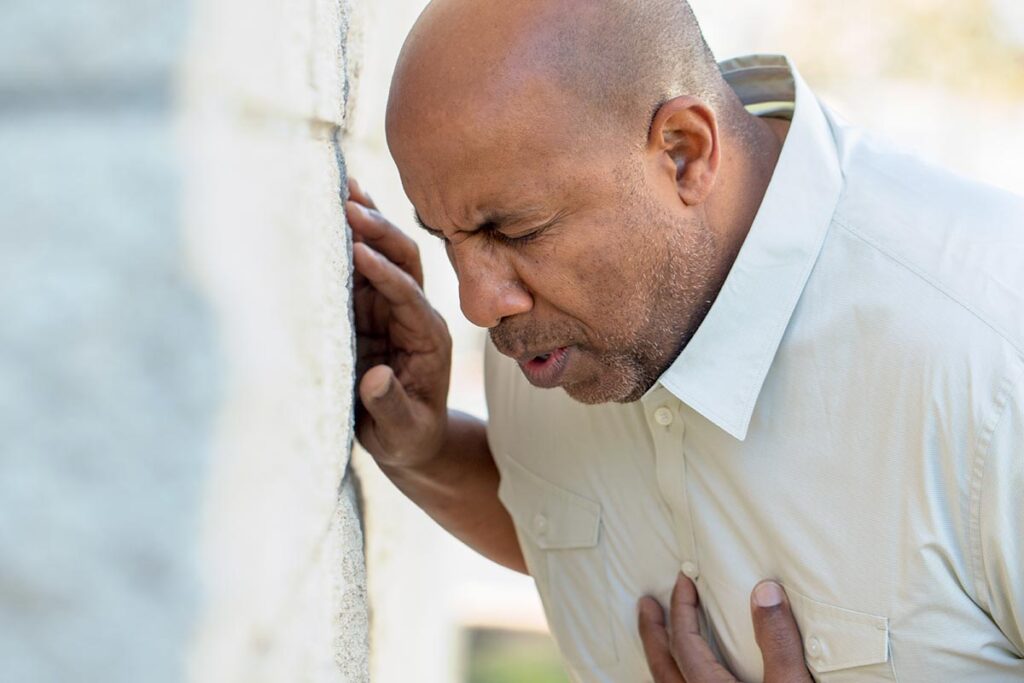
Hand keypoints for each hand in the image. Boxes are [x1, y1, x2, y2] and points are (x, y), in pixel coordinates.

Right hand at [347, 177, 451, 469]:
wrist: (410, 440)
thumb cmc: (408, 438)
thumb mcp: (402, 433)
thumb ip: (391, 407)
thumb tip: (375, 379)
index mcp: (428, 338)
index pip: (409, 297)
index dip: (385, 275)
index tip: (358, 251)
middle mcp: (413, 313)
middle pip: (404, 260)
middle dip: (379, 232)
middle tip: (348, 204)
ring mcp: (391, 307)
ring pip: (383, 254)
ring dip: (364, 222)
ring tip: (339, 186)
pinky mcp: (370, 308)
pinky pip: (360, 267)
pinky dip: (348, 237)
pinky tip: (333, 208)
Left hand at [638, 574, 811, 682]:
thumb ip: (777, 642)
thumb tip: (764, 591)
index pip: (684, 642)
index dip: (682, 608)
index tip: (684, 581)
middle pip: (662, 667)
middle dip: (653, 632)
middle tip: (646, 604)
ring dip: (660, 661)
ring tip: (658, 642)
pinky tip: (684, 681)